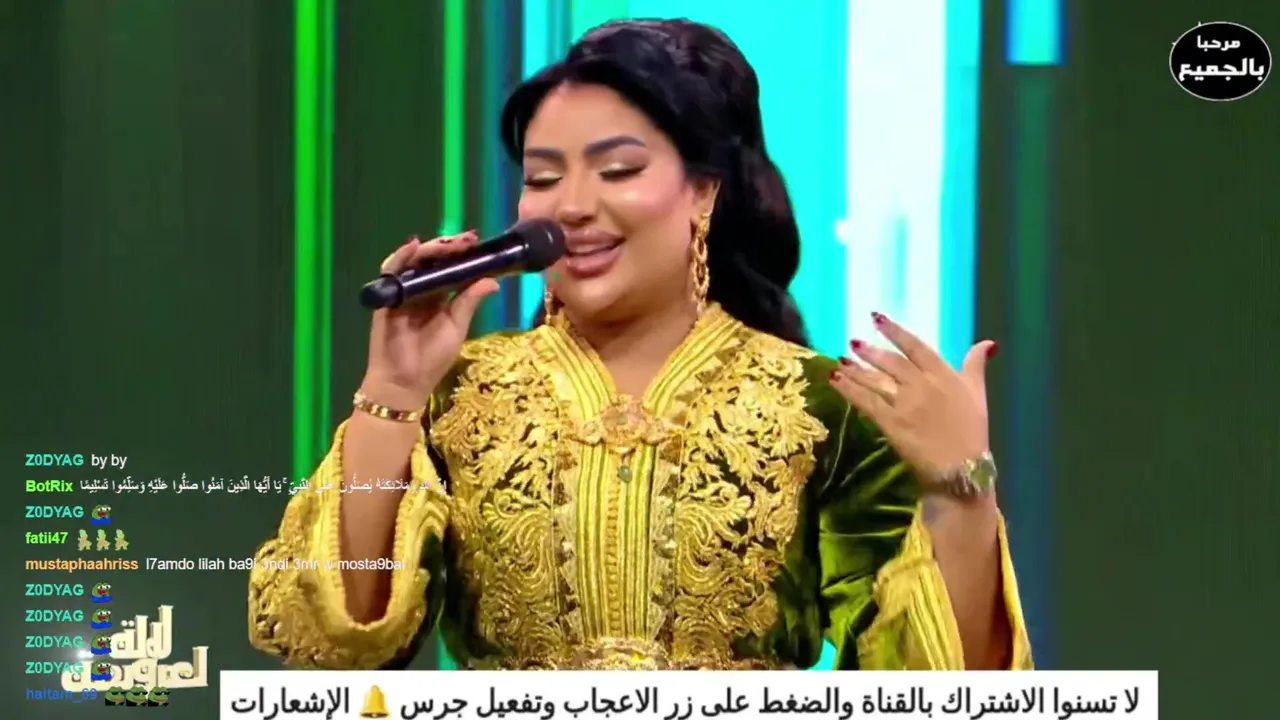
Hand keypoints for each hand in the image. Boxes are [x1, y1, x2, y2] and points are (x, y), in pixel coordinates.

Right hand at [361, 230, 499, 408]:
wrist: (405, 381)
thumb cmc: (433, 358)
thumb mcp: (456, 327)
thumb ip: (469, 301)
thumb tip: (493, 282)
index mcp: (440, 295)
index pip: (451, 267)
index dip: (462, 254)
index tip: (478, 243)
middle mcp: (422, 289)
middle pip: (433, 259)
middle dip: (450, 247)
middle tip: (467, 240)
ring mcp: (403, 291)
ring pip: (414, 261)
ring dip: (430, 249)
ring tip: (449, 243)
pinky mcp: (386, 297)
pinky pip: (390, 272)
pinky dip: (399, 257)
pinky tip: (412, 247)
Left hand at [829, 312, 996, 480]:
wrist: (962, 469)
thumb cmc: (972, 431)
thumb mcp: (978, 394)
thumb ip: (976, 365)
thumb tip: (987, 343)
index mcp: (943, 375)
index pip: (915, 346)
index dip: (894, 331)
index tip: (876, 318)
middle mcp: (921, 385)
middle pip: (890, 362)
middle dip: (870, 351)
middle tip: (852, 341)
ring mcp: (904, 404)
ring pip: (875, 380)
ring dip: (855, 369)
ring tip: (840, 359)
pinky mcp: (891, 423)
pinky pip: (866, 402)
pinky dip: (849, 390)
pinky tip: (836, 380)